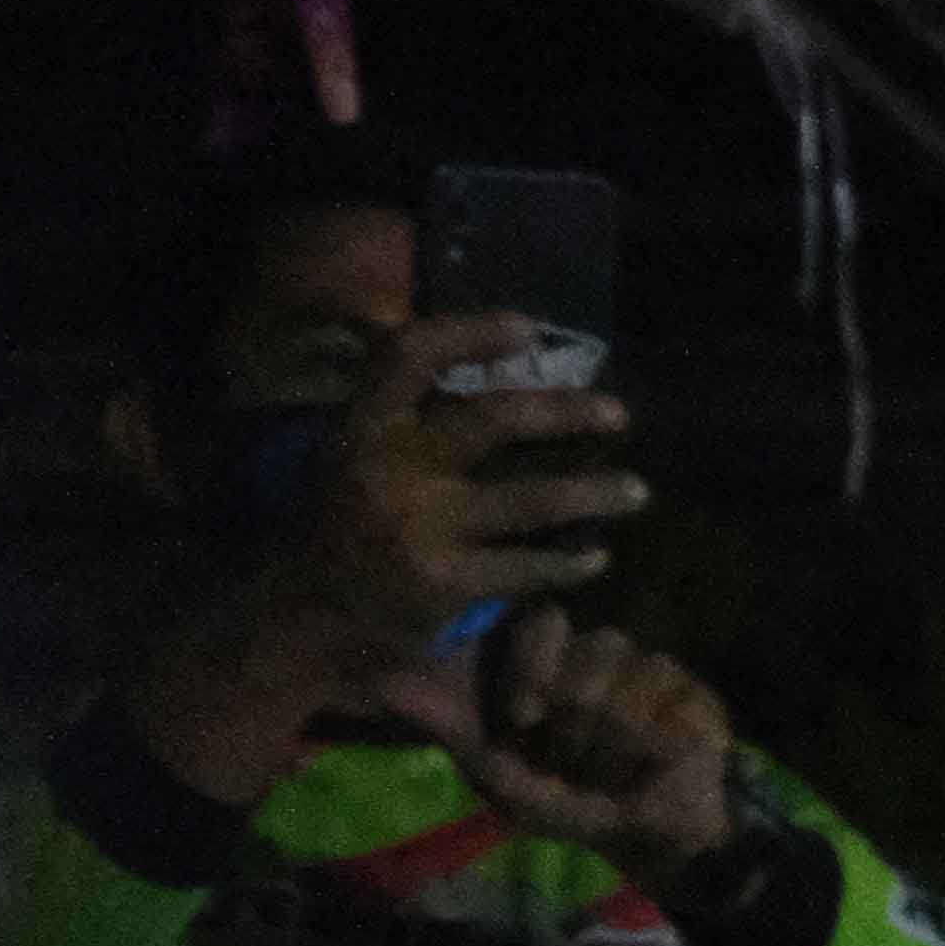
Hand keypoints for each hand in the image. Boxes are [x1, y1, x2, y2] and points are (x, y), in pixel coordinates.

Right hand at [131, 315, 643, 805]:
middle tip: (618, 414)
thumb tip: (486, 364)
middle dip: (565, 411)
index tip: (527, 328)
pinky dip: (569, 562)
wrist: (306, 617)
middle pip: (492, 419)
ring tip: (638, 492)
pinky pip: (529, 566)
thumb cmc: (345, 527)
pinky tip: (595, 557)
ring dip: (596, 493)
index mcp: (361, 427)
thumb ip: (407, 417)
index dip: (469, 333)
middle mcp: (388, 468)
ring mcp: (419, 527)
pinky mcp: (446, 583)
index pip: (409, 356)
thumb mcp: (355, 457)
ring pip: (532, 499)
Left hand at [397, 609, 738, 874]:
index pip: (546, 624)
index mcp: (556, 665)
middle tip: (571, 764)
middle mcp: (604, 657)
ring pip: (629, 677)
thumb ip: (447, 724)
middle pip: (591, 651)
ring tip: (610, 774)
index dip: (535, 669)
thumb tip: (380, 680)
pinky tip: (648, 767)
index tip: (524, 720)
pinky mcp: (693, 695)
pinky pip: (668, 700)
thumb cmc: (568, 805)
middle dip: (574, 723)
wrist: (642, 840)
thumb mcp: (495, 772)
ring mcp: (652, 672)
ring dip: (611, 742)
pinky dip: (648, 746)